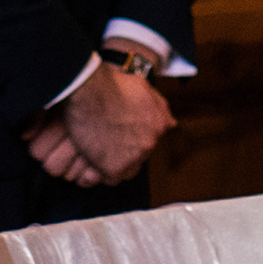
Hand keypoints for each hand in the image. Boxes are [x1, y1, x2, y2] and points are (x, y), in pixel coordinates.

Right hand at [37, 55, 174, 186]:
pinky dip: (102, 172)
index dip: (135, 139)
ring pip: (127, 169)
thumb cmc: (111, 84)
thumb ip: (159, 106)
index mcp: (159, 123)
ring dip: (116, 163)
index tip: (123, 134)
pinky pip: (110, 178)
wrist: (90, 91)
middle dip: (127, 151)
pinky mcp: (114, 168)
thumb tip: (172, 123)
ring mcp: (134, 157)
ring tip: (99, 152)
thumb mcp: (142, 87)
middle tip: (108, 141)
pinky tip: (94, 161)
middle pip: (140, 156)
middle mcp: (150, 142)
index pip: (151, 140)